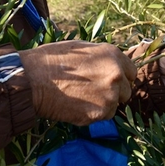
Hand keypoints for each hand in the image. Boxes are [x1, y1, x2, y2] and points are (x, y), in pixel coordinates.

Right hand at [19, 40, 136, 125]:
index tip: (110, 81)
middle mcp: (116, 74)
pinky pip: (103, 117)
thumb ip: (102, 57)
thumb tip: (111, 65)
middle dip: (114, 93)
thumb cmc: (51, 60)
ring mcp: (110, 95)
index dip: (121, 77)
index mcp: (113, 55)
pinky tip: (75, 106)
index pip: (132, 72)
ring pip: (115, 106)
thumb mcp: (81, 48)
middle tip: (92, 92)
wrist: (32, 80)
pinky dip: (92, 114)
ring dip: (103, 105)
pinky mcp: (100, 113)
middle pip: (126, 91)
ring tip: (80, 98)